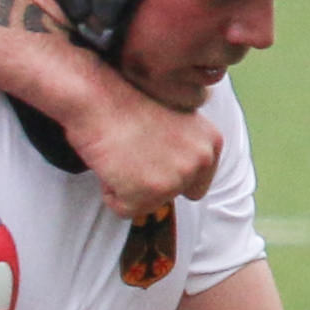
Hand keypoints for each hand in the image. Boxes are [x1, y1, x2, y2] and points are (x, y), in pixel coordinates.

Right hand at [68, 80, 219, 220]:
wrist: (98, 98)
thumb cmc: (124, 105)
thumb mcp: (173, 121)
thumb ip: (184, 148)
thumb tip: (176, 172)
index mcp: (211, 142)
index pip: (195, 185)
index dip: (167, 176)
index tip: (150, 158)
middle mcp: (201, 160)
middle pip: (172, 196)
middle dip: (148, 183)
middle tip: (131, 153)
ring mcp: (177, 178)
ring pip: (148, 204)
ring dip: (128, 186)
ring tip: (120, 154)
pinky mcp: (150, 192)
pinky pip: (126, 210)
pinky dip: (111, 193)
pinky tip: (111, 164)